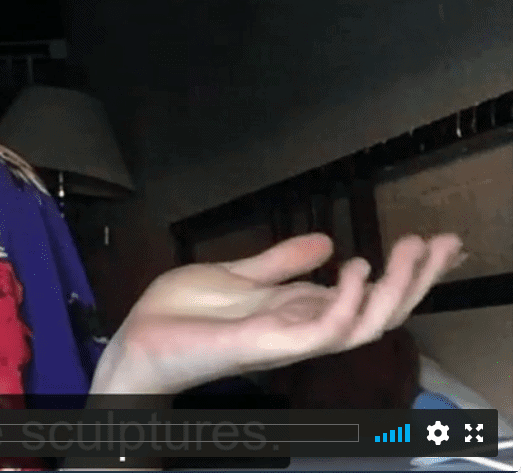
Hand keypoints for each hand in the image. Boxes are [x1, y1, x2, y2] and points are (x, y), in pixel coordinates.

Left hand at [91, 232, 463, 395]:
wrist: (139, 341)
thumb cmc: (181, 315)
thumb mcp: (236, 275)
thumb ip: (280, 263)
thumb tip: (326, 241)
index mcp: (299, 310)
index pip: (368, 294)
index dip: (406, 272)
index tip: (438, 241)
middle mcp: (304, 327)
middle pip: (379, 311)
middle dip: (418, 279)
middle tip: (445, 242)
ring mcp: (290, 339)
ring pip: (365, 324)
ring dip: (395, 289)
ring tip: (410, 250)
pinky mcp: (269, 344)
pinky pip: (322, 331)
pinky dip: (347, 303)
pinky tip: (358, 270)